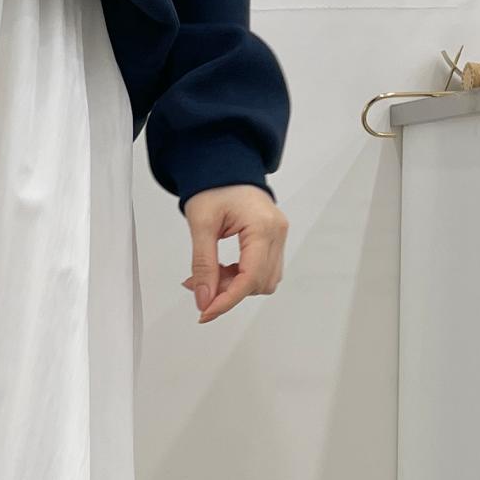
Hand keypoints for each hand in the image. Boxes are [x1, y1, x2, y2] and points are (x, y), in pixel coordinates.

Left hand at [183, 185, 287, 323]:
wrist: (225, 166)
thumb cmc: (214, 187)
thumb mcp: (201, 225)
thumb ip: (203, 264)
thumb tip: (204, 299)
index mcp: (263, 226)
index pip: (250, 277)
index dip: (227, 300)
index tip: (205, 313)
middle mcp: (278, 233)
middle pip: (259, 283)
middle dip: (229, 292)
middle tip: (199, 286)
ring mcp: (279, 236)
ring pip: (264, 281)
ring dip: (236, 286)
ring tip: (211, 275)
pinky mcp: (275, 240)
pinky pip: (263, 270)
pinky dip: (242, 277)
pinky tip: (222, 270)